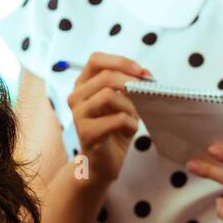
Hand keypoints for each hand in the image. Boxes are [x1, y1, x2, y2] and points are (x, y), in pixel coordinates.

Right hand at [67, 52, 151, 186]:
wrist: (102, 163)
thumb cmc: (114, 130)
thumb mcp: (124, 103)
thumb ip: (131, 86)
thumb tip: (146, 73)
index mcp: (83, 85)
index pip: (96, 59)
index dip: (120, 61)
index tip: (141, 72)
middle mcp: (76, 97)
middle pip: (106, 76)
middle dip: (131, 83)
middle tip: (146, 93)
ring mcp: (78, 115)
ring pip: (109, 95)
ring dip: (130, 105)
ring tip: (135, 117)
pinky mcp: (86, 133)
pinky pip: (116, 119)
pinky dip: (130, 123)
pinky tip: (130, 130)